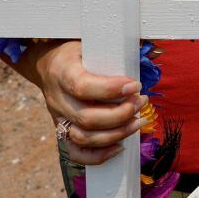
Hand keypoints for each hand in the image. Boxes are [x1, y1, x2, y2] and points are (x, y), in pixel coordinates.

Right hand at [33, 41, 147, 165]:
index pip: (82, 86)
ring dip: (117, 133)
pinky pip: (76, 153)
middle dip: (121, 114)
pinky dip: (99, 155)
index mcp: (62, 72)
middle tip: (142, 101)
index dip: (111, 89)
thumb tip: (151, 49)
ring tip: (140, 120)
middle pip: (87, 118)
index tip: (135, 85)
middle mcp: (58, 98)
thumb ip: (114, 50)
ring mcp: (58, 117)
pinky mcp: (62, 130)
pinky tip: (120, 146)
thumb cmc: (77, 52)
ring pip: (84, 137)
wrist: (46, 64)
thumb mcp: (90, 42)